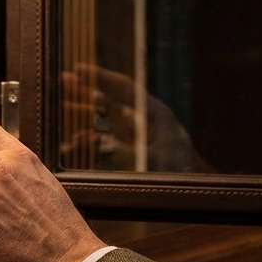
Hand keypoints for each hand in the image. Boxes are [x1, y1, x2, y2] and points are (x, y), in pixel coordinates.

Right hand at [60, 64, 211, 172]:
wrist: (199, 192)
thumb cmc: (184, 173)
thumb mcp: (157, 162)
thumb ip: (129, 153)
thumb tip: (101, 143)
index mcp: (155, 114)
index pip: (125, 88)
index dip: (102, 77)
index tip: (79, 69)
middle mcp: (144, 121)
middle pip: (112, 99)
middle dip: (88, 90)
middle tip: (64, 79)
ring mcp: (137, 136)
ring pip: (107, 118)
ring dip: (86, 112)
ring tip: (63, 104)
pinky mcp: (132, 152)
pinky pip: (107, 140)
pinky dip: (91, 138)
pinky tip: (75, 140)